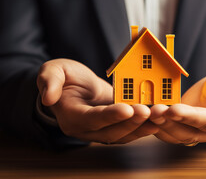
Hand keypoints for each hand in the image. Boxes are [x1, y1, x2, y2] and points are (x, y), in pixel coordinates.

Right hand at [37, 59, 157, 143]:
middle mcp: (86, 129)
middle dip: (131, 122)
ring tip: (158, 117)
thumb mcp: (53, 70)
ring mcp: (100, 130)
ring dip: (141, 128)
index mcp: (71, 116)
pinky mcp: (112, 126)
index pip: (91, 119)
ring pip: (122, 135)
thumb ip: (49, 80)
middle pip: (110, 131)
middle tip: (148, 111)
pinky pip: (128, 130)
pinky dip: (142, 127)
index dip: (109, 115)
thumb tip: (48, 97)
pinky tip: (157, 119)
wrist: (74, 85)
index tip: (127, 109)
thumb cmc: (64, 76)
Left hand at [150, 59, 205, 144]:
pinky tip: (146, 117)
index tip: (173, 110)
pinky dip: (158, 127)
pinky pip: (172, 132)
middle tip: (153, 110)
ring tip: (146, 113)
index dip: (191, 117)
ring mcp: (201, 131)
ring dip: (161, 126)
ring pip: (178, 135)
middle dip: (170, 122)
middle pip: (190, 132)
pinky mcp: (187, 127)